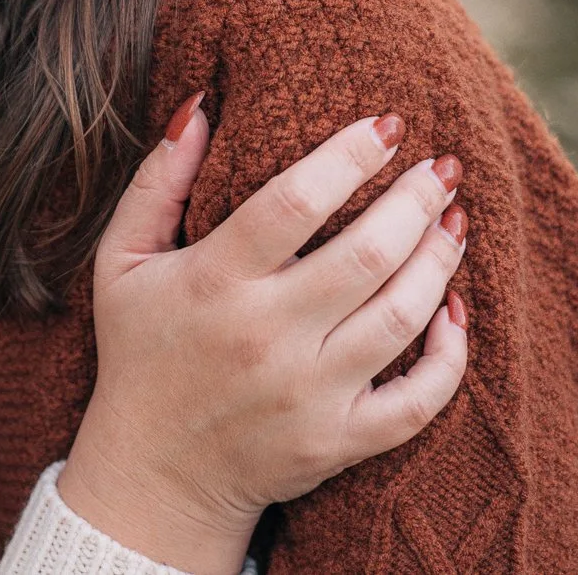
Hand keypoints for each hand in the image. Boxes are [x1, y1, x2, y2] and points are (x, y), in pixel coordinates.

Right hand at [59, 107, 469, 574]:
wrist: (153, 474)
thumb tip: (200, 104)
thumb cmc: (141, 350)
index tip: (387, 123)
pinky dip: (450, 356)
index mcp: (213, 282)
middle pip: (364, 255)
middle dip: (414, 200)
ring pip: (400, 317)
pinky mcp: (338, 441)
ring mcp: (307, 395)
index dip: (348, 156)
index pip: (293, 202)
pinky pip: (417, 401)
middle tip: (441, 166)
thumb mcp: (122, 259)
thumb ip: (158, 180)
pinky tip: (455, 310)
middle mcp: (264, 337)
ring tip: (454, 219)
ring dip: (439, 260)